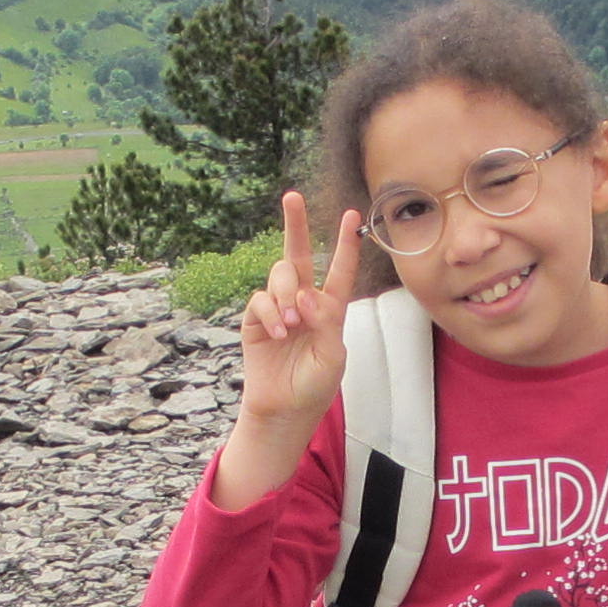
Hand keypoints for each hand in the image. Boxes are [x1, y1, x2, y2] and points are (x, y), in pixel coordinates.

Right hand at [237, 190, 362, 431]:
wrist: (284, 409)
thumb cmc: (314, 384)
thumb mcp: (333, 354)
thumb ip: (325, 321)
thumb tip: (304, 294)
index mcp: (329, 308)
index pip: (339, 269)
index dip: (345, 243)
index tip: (352, 214)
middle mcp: (303, 301)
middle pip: (298, 254)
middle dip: (295, 224)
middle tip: (292, 197)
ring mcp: (278, 308)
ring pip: (279, 275)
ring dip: (287, 293)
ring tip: (292, 323)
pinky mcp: (255, 319)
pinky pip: (261, 300)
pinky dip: (272, 313)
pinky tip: (279, 333)